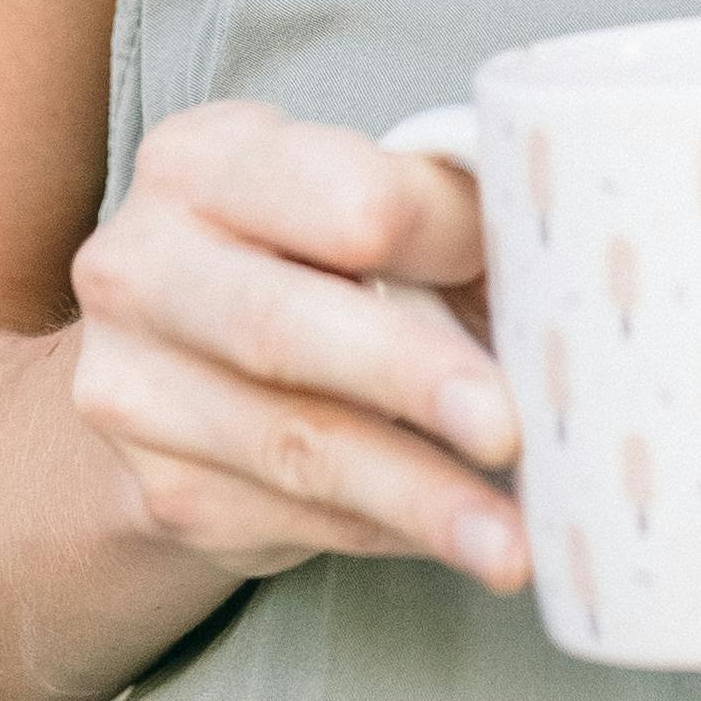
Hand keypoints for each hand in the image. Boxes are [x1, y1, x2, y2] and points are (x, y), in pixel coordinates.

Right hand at [68, 105, 528, 597]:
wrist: (175, 359)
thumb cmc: (312, 260)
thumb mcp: (361, 199)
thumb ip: (447, 212)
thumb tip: (571, 258)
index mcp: (204, 160)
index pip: (342, 196)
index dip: (446, 240)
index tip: (533, 280)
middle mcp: (139, 264)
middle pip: (284, 327)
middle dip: (411, 381)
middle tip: (510, 430)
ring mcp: (129, 386)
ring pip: (291, 446)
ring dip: (417, 497)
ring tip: (510, 541)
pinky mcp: (156, 488)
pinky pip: (289, 519)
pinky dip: (387, 532)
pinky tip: (455, 540)